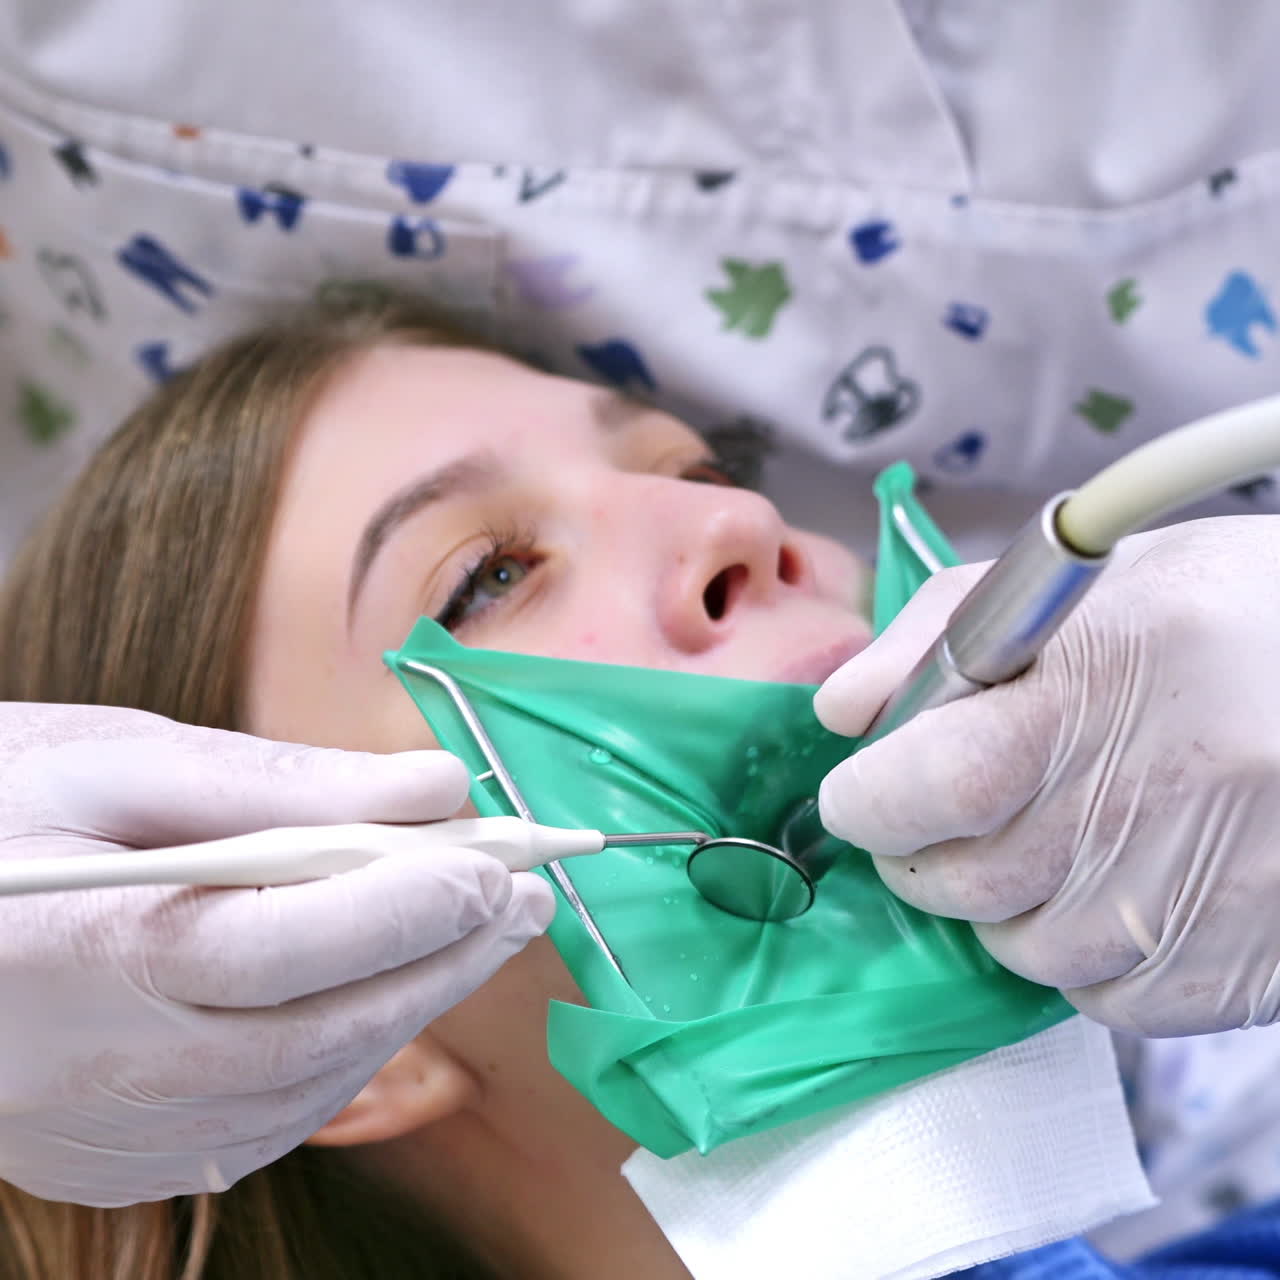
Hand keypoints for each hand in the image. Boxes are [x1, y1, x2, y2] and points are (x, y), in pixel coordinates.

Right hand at [0, 703, 553, 1205]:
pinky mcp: (124, 1161)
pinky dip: (349, 1053)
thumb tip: (432, 785)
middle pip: (322, 1031)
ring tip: (477, 932)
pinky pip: (274, 1119)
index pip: (282, 947)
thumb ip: (277, 779)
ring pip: (313, 1085)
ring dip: (412, 1008)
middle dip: (444, 961)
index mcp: (86, 950)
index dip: (404, 908)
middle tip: (523, 898)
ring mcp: (113, 1135)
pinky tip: (386, 991)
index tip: (496, 861)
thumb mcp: (113, 763)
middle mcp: (104, 1070)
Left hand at [815, 517, 1279, 1037]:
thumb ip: (943, 630)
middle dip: (919, 852)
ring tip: (1046, 839)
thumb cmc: (1236, 616)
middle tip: (941, 814)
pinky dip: (1080, 955)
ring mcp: (1204, 893)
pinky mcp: (1242, 965)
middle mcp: (1152, 798)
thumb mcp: (1092, 579)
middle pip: (963, 880)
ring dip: (1001, 905)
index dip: (873, 799)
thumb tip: (842, 711)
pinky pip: (1105, 999)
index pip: (935, 780)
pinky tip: (1115, 886)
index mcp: (1101, 683)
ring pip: (1022, 950)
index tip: (860, 791)